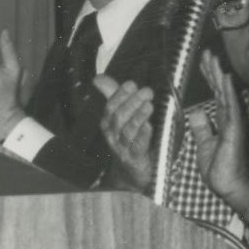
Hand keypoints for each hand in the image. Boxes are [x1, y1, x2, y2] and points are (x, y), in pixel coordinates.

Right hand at [95, 77, 157, 191]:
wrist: (131, 171)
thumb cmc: (127, 138)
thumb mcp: (120, 115)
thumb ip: (112, 95)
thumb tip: (98, 78)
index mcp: (108, 124)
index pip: (111, 107)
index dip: (120, 95)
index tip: (131, 84)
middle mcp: (113, 135)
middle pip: (119, 118)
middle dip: (132, 103)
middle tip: (147, 91)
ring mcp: (123, 148)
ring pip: (128, 131)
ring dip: (138, 117)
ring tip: (149, 105)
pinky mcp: (135, 159)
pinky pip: (138, 146)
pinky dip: (143, 136)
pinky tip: (149, 126)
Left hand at [188, 50, 248, 227]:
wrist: (230, 187)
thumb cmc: (220, 170)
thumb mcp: (204, 146)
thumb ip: (201, 128)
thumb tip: (195, 111)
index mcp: (221, 121)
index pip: (214, 94)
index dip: (208, 77)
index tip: (203, 61)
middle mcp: (229, 118)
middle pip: (219, 89)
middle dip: (212, 70)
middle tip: (206, 52)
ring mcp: (233, 122)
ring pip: (225, 93)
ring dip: (219, 75)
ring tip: (213, 58)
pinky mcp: (234, 129)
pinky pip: (230, 106)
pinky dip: (227, 91)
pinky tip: (224, 77)